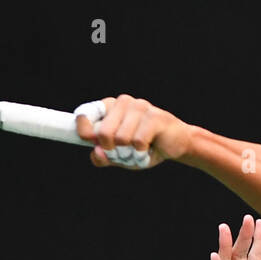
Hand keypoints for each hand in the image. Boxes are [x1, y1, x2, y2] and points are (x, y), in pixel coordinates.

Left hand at [74, 94, 191, 169]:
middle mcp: (123, 102)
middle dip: (112, 150)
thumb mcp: (120, 156)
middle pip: (103, 132)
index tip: (90, 140)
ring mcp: (139, 107)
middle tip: (124, 152)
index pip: (86, 114)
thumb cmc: (145, 148)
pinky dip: (142, 152)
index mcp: (110, 107)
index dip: (84, 131)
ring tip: (140, 150)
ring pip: (121, 139)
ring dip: (130, 153)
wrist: (177, 144)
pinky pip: (138, 141)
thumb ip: (103, 157)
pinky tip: (149, 148)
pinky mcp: (154, 117)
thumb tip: (96, 153)